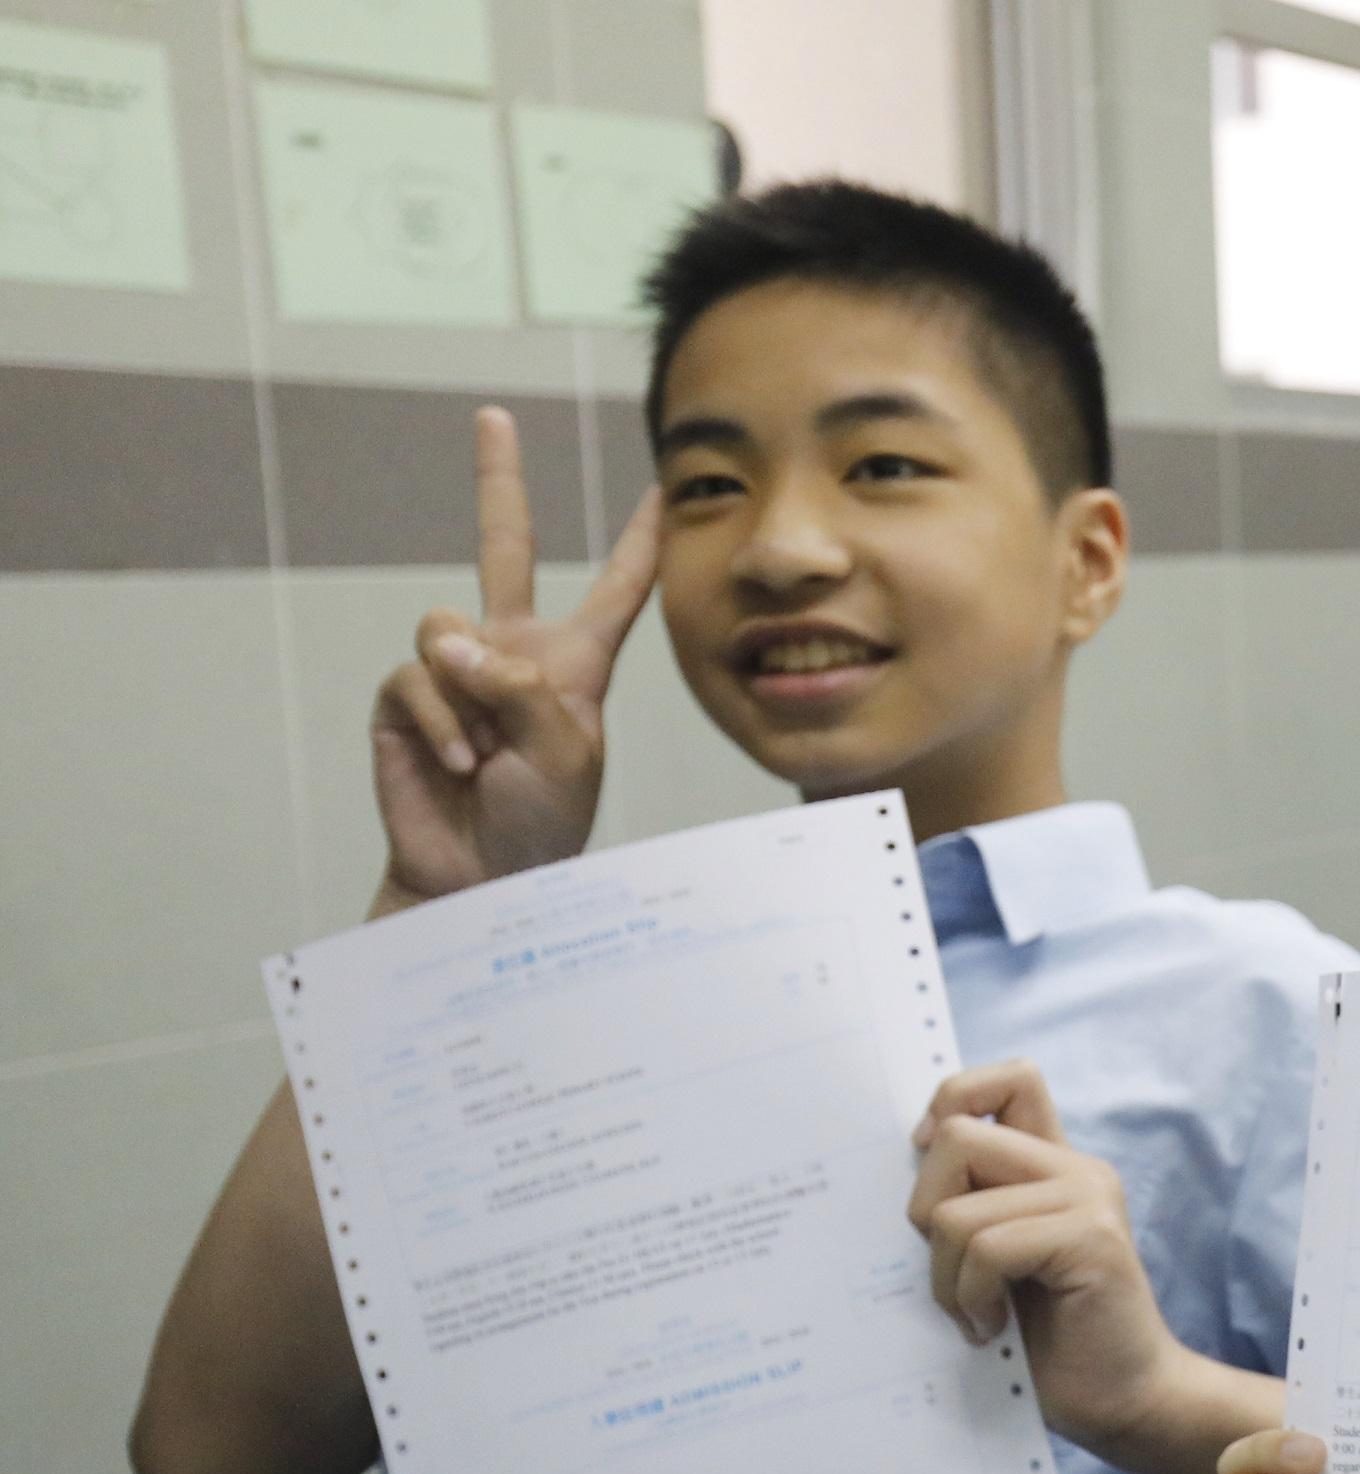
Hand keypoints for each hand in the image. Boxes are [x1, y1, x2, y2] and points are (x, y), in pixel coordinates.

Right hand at [369, 407, 660, 905]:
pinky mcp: (407, 694)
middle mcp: (514, 653)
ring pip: (448, 629)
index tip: (659, 487)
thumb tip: (454, 642)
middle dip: (498, 480)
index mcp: (575, 665)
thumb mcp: (565, 753)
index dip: (636, 540)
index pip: (615, 588)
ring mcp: (456, 670)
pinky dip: (440, 721)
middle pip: (503, 547)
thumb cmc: (541, 822)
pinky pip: (417, 676)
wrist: (479, 876)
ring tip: (487, 753)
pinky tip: (457, 761)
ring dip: (469, 696)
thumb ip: (523, 686)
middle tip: (495, 416)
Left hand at [909, 1061, 1193, 1447]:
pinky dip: (972, 1297)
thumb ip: (973, 1207)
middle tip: (954, 1271)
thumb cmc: (1050, 1342)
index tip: (930, 1161)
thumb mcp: (996, 1261)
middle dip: (926, 1210)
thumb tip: (902, 1168)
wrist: (1122, 1399)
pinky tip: (993, 1327)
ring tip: (976, 1314)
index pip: (1010, 1079)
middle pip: (954, 1134)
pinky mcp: (1092, 1238)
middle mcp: (1077, 1170)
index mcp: (1053, 1168)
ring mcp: (1089, 1198)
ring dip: (946, 1277)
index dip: (953, 1099)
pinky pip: (987, 1248)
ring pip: (958, 1208)